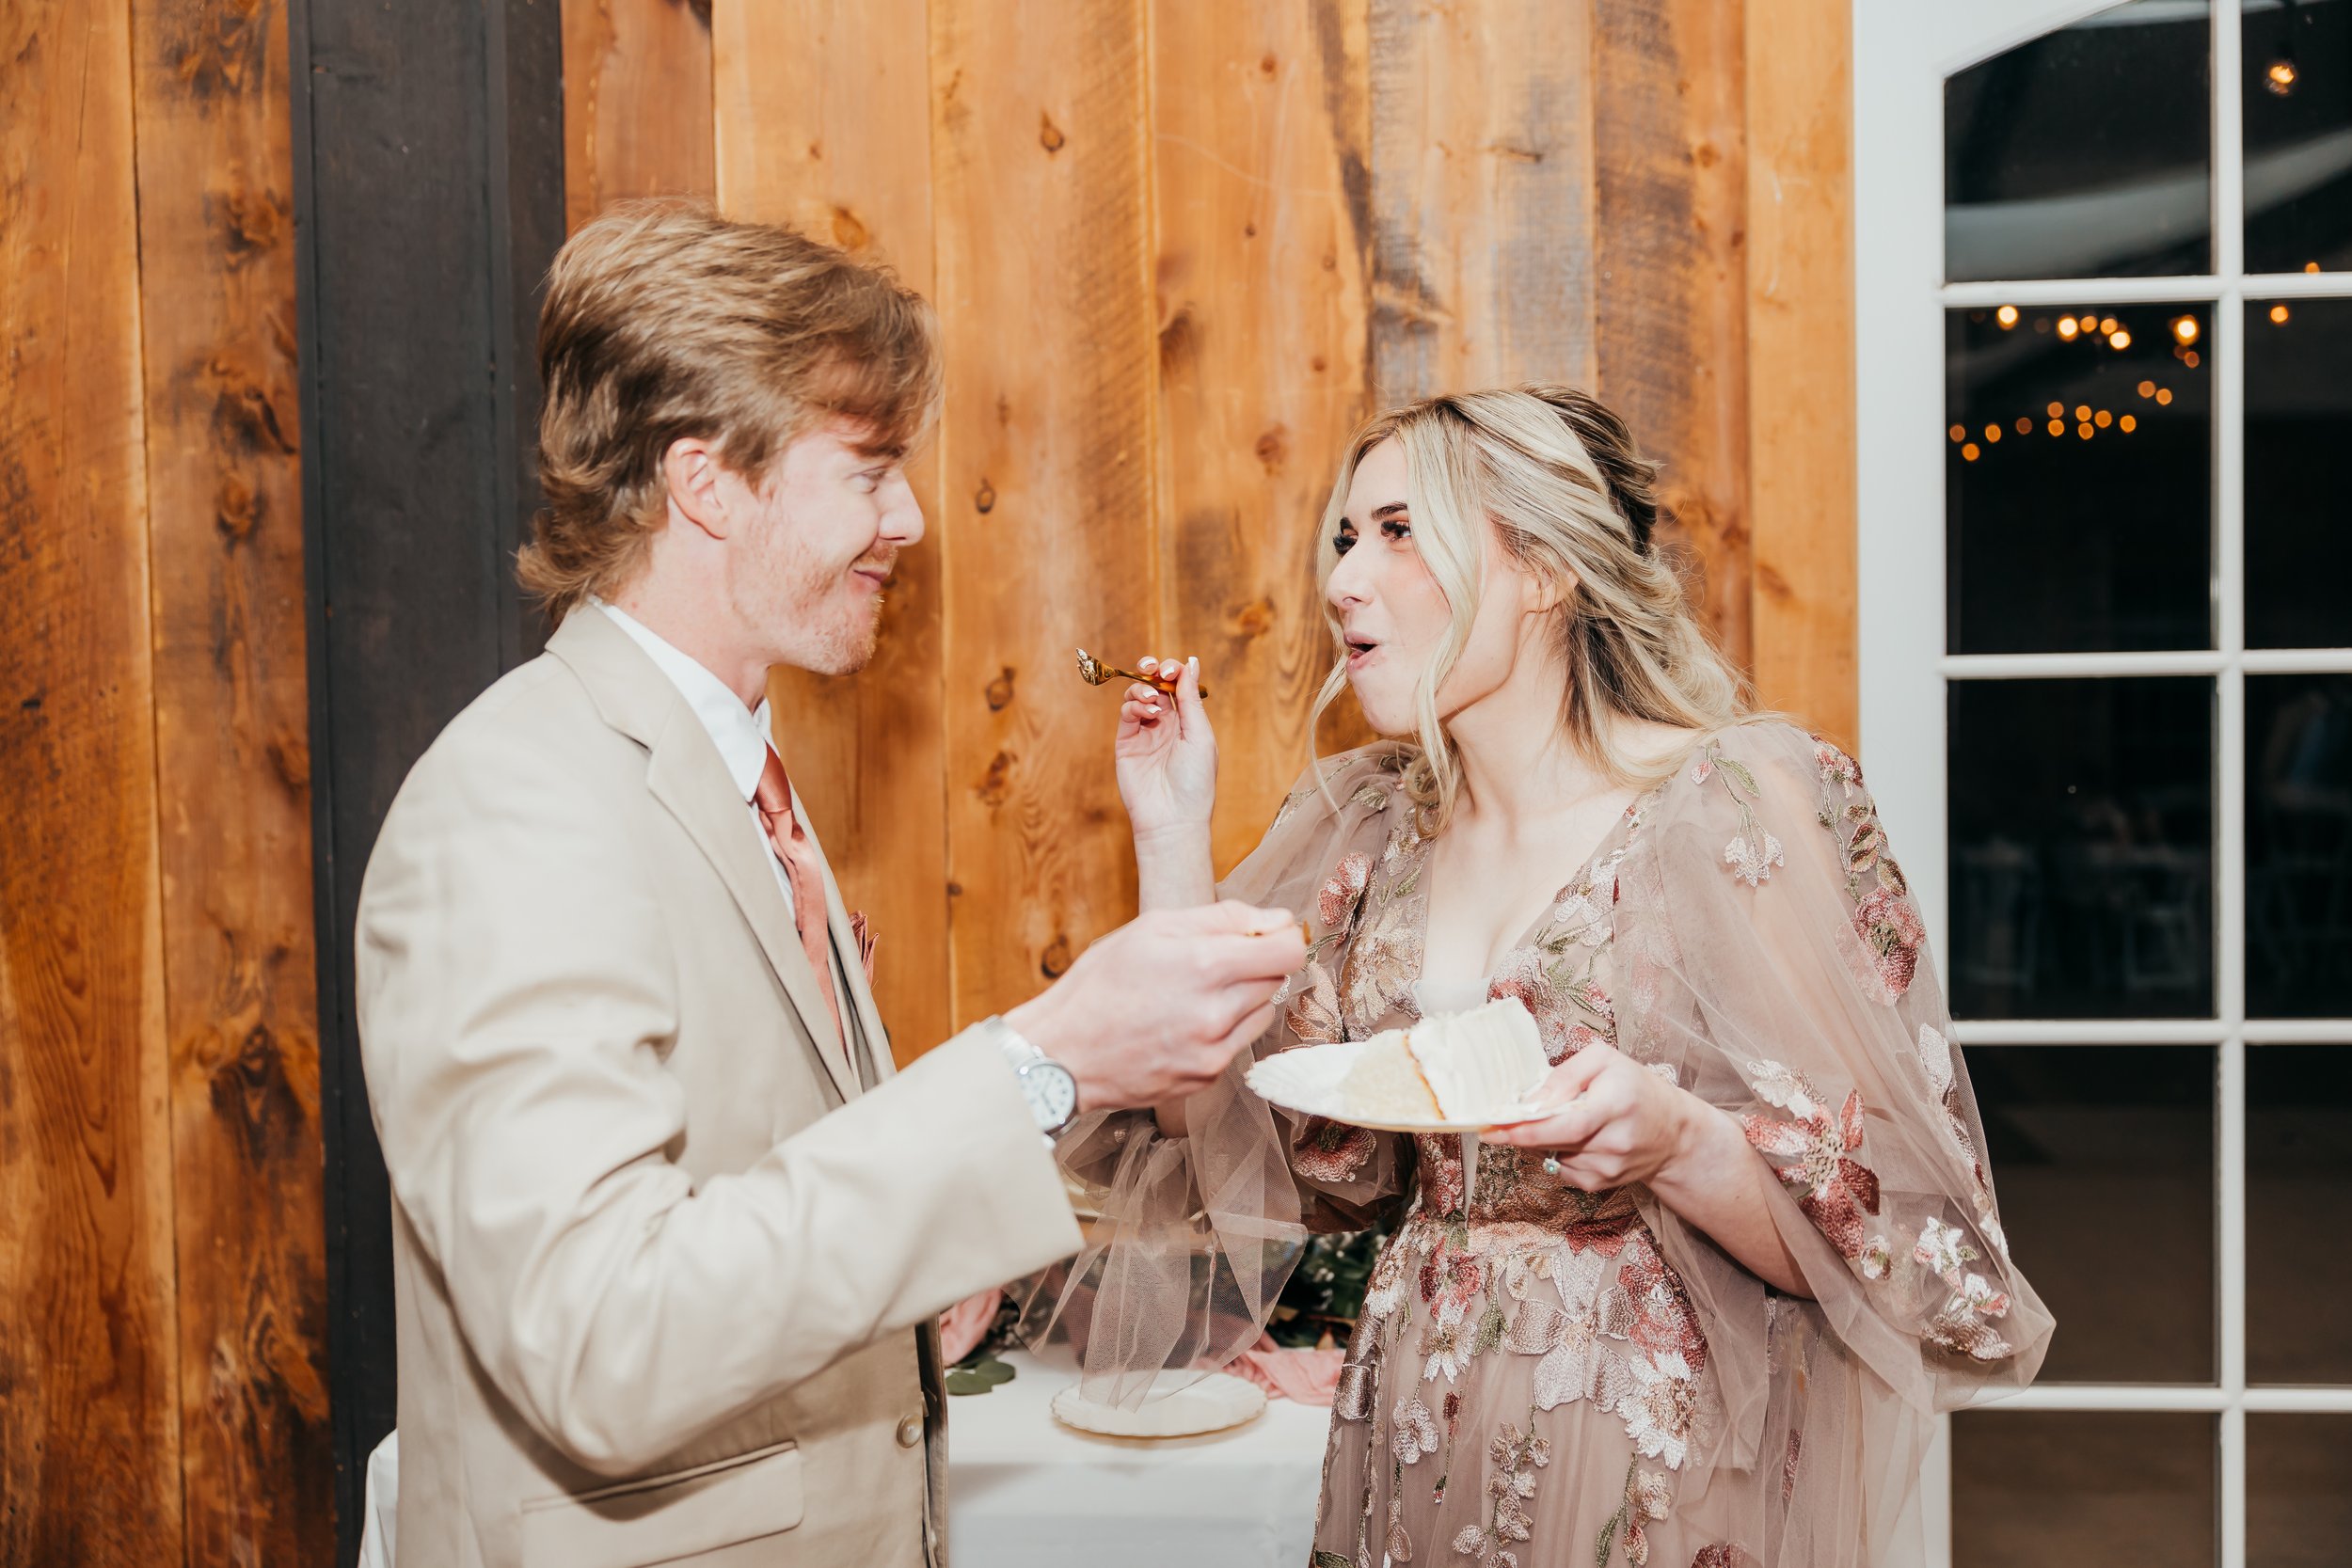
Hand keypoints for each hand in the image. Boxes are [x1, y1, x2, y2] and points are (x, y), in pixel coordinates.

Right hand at [1006, 901, 1304, 1113]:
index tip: (1264, 935)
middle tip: (1212, 961)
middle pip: (1277, 979)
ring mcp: (1214, 1051)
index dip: (1282, 936)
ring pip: (1262, 1012)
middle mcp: (1217, 1013)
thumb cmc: (1099, 985)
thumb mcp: (1151, 928)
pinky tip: (1184, 1022)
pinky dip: (1224, 1028)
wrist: (1063, 1053)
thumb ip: (1222, 918)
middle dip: (1255, 964)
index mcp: (1205, 966)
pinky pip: (1238, 1043)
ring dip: (1243, 998)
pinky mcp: (1207, 1077)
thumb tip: (1277, 920)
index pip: (1288, 950)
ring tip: (1195, 993)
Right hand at [1115, 653, 1216, 847]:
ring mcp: (1145, 733)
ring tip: (1152, 699)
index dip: (1173, 670)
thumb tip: (1191, 663)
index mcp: (1189, 722)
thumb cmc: (1195, 781)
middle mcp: (1166, 724)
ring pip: (1138, 696)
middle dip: (1152, 669)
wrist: (1172, 817)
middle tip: (1151, 666)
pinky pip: (1127, 714)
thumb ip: (1191, 699)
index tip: (1172, 668)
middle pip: (1155, 685)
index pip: (1178, 685)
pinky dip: (1135, 705)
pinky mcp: (1127, 743)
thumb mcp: (1200, 735)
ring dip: (1142, 688)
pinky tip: (1148, 712)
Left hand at [1483, 1042, 1705, 1190]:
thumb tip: (1531, 1099)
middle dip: (1520, 1133)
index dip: (1529, 1129)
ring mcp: (1609, 1168)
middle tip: (1494, 1124)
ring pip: (1552, 1155)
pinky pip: (1561, 1168)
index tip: (1494, 1127)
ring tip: (1555, 1120)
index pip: (1568, 1125)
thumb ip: (1566, 1075)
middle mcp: (1615, 1142)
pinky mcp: (1601, 1184)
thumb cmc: (1635, 1089)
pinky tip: (1571, 1139)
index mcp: (1617, 1104)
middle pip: (1554, 1141)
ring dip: (1539, 1140)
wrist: (1673, 1134)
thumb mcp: (1605, 1062)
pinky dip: (1554, 1152)